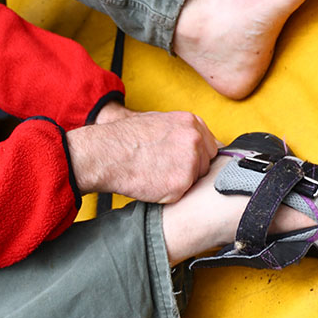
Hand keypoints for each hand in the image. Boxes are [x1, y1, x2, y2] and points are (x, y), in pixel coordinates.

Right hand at [66, 108, 218, 202]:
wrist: (106, 154)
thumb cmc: (126, 138)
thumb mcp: (158, 121)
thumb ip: (182, 131)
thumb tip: (199, 143)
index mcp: (191, 122)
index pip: (211, 146)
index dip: (197, 157)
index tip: (181, 161)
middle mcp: (195, 140)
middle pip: (207, 164)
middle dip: (192, 171)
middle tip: (165, 170)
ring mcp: (190, 162)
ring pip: (197, 181)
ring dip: (181, 182)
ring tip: (156, 175)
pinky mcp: (180, 184)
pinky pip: (182, 195)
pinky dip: (169, 194)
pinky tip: (152, 184)